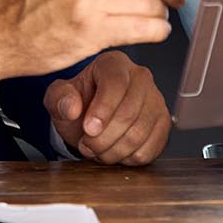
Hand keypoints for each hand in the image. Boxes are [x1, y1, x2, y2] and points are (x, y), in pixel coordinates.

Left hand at [44, 51, 170, 165]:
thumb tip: (71, 108)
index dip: (102, 110)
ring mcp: (155, 100)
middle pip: (129, 112)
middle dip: (103, 138)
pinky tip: (115, 151)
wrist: (92, 119)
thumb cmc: (78, 104)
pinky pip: (150, 148)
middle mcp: (140, 77)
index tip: (88, 129)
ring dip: (113, 151)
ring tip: (97, 150)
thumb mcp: (58, 98)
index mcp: (114, 64)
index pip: (116, 83)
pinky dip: (128, 158)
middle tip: (86, 145)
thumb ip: (59, 98)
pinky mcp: (163, 123)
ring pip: (139, 133)